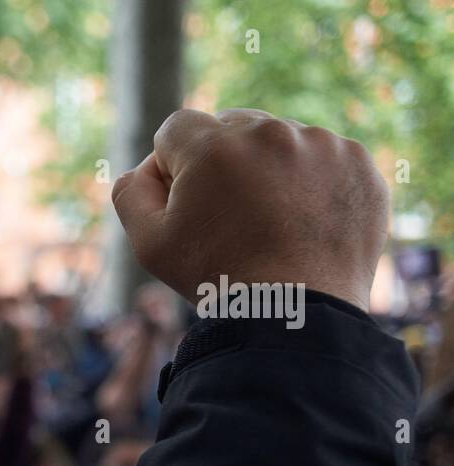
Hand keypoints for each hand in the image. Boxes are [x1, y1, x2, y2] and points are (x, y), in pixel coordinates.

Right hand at [112, 108, 388, 311]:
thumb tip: (146, 168)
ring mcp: (321, 144)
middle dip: (223, 162)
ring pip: (280, 141)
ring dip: (269, 170)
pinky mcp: (358, 163)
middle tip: (229, 216)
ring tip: (272, 224)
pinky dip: (313, 183)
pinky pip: (324, 158)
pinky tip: (304, 223)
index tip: (187, 203)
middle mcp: (270, 131)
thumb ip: (131, 192)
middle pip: (231, 127)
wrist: (296, 313)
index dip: (172, 166)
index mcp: (213, 145)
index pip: (177, 128)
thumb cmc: (216, 278)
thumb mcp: (149, 244)